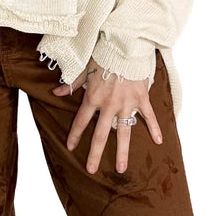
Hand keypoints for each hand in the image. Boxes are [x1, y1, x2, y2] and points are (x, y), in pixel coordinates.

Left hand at [54, 57, 162, 173]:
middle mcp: (109, 104)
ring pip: (124, 132)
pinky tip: (158, 142)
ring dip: (123, 151)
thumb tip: (56, 92)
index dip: (75, 135)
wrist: (125, 45)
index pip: (81, 121)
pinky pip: (148, 116)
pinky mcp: (141, 98)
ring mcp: (126, 103)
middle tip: (91, 170)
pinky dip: (154, 128)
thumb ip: (72, 84)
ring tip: (122, 168)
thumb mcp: (84, 69)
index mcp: (93, 97)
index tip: (71, 148)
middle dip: (96, 154)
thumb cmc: (103, 55)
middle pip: (101, 134)